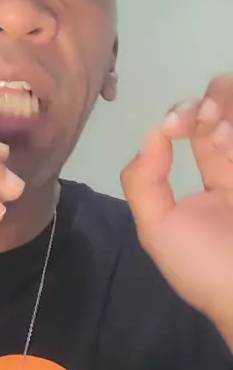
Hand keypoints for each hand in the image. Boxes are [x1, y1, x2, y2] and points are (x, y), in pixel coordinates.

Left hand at [121, 74, 232, 345]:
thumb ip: (144, 181)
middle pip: (227, 114)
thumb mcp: (158, 230)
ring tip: (216, 121)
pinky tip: (227, 134)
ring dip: (226, 103)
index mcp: (211, 189)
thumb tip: (152, 132)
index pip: (197, 134)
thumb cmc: (204, 266)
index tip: (173, 124)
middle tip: (201, 114)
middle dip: (209, 102)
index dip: (182, 118)